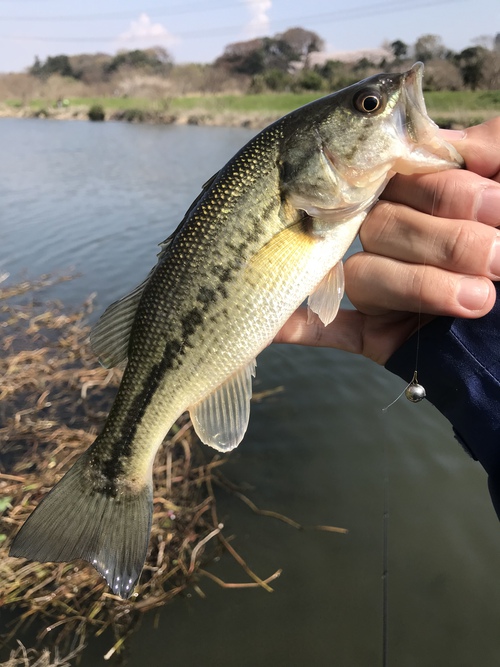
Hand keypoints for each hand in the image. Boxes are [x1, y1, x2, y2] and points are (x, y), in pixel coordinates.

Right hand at [275, 119, 499, 364]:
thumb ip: (490, 147)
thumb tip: (439, 140)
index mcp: (424, 195)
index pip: (406, 179)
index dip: (446, 193)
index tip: (497, 206)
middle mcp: (393, 235)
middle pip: (382, 226)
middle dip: (446, 242)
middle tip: (499, 259)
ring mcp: (381, 287)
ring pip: (364, 277)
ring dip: (417, 287)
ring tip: (477, 301)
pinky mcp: (374, 334)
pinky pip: (325, 329)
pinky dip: (298, 326)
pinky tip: (269, 327)